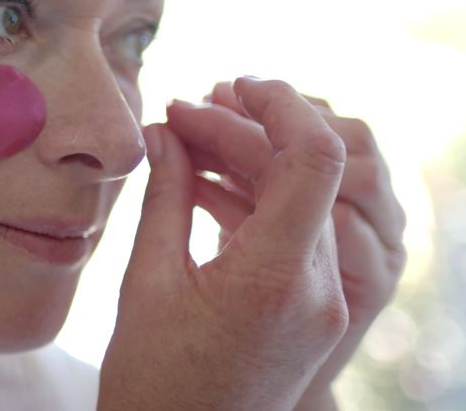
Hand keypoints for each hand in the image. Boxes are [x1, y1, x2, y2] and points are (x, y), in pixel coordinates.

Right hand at [99, 77, 349, 410]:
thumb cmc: (152, 385)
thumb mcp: (145, 282)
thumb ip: (166, 194)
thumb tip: (167, 129)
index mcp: (277, 277)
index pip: (315, 157)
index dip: (280, 104)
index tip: (231, 85)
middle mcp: (316, 288)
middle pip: (301, 174)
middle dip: (245, 131)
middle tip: (180, 114)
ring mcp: (320, 303)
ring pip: (299, 201)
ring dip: (249, 164)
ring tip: (184, 144)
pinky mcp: (310, 312)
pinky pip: (293, 234)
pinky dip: (254, 201)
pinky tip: (205, 186)